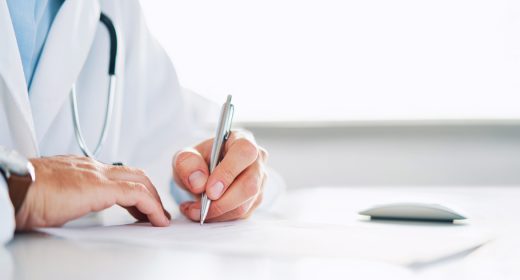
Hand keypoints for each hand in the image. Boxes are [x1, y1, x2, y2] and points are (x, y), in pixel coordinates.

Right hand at [16, 155, 169, 229]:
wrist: (13, 188)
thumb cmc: (24, 194)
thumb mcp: (54, 196)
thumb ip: (69, 199)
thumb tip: (70, 210)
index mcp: (81, 168)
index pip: (117, 174)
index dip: (134, 189)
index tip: (140, 206)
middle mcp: (92, 167)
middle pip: (134, 174)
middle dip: (149, 192)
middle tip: (155, 212)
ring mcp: (98, 174)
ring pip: (140, 180)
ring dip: (153, 200)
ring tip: (158, 217)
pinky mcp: (101, 187)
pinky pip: (137, 194)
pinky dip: (151, 207)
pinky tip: (156, 219)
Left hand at [173, 130, 267, 221]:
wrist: (203, 175)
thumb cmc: (198, 162)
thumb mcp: (184, 157)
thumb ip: (187, 164)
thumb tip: (199, 182)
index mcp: (241, 140)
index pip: (244, 153)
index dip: (228, 172)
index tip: (209, 190)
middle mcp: (256, 160)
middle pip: (250, 184)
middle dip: (222, 201)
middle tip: (200, 206)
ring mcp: (259, 181)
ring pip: (245, 204)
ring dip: (217, 213)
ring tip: (194, 209)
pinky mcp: (255, 200)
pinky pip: (240, 215)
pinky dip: (219, 218)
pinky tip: (204, 211)